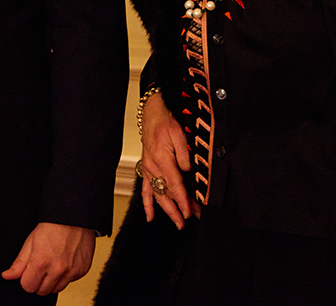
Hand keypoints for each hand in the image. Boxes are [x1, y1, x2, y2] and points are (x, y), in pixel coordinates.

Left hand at [1, 222, 94, 295]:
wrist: (73, 218)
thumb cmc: (52, 227)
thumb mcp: (30, 242)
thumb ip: (19, 263)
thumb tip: (7, 275)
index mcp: (41, 263)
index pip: (28, 287)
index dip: (27, 279)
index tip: (29, 272)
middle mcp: (57, 270)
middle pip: (42, 291)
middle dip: (39, 282)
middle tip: (41, 267)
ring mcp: (71, 272)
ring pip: (56, 289)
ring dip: (52, 281)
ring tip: (53, 264)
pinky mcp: (81, 271)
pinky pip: (70, 282)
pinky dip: (65, 276)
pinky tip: (64, 262)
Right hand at [138, 94, 197, 227]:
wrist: (152, 112)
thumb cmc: (165, 121)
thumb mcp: (179, 133)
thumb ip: (184, 154)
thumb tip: (189, 170)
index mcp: (162, 158)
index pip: (174, 185)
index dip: (183, 201)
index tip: (190, 212)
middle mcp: (153, 166)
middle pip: (166, 194)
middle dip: (177, 210)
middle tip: (187, 222)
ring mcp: (148, 168)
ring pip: (157, 194)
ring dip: (167, 210)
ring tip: (177, 222)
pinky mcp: (146, 168)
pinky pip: (145, 189)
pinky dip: (147, 204)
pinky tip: (150, 216)